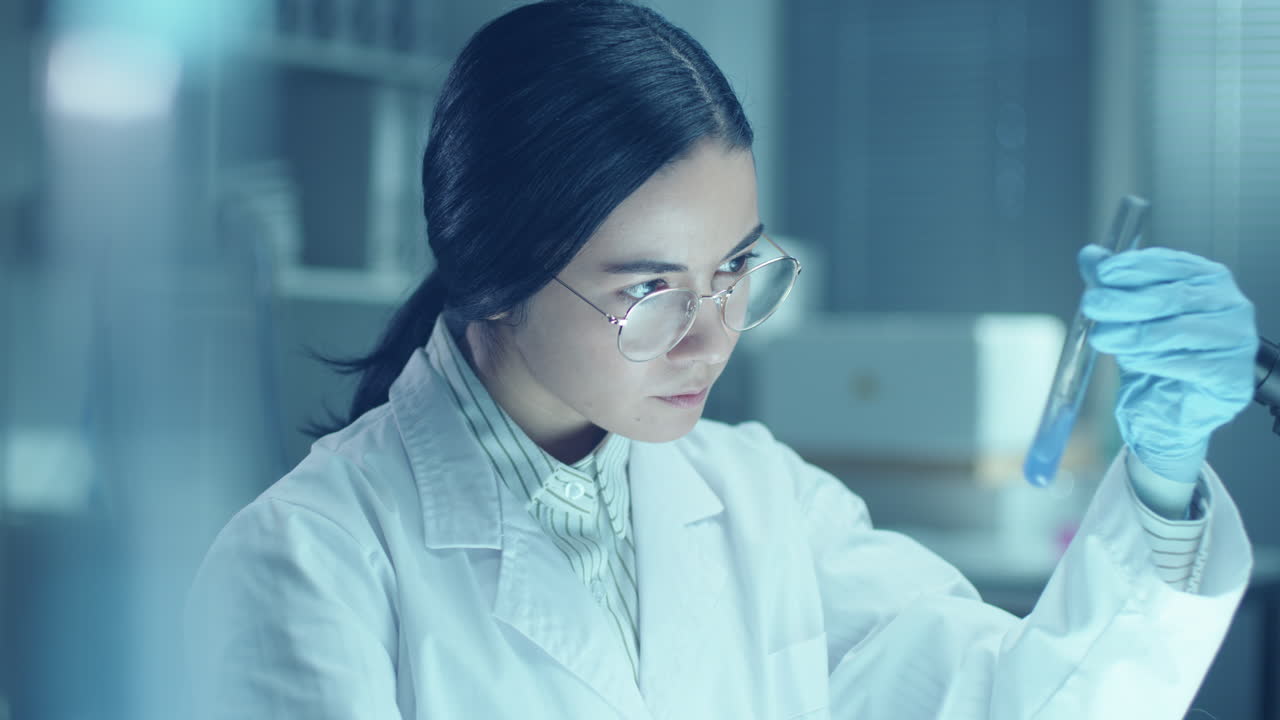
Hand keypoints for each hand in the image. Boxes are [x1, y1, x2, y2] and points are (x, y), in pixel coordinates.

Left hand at [1078, 245, 1257, 483]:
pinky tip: (1132, 360)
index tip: (1103, 272)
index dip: (1134, 266)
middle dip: (1125, 300)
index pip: (1171, 264)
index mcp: (1208, 279)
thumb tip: (1089, 255)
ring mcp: (1236, 338)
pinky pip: (1186, 364)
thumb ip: (1113, 283)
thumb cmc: (1158, 353)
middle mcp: (1230, 303)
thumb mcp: (1128, 313)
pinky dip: (1152, 361)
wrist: (1171, 405)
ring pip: (1176, 330)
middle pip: (1171, 297)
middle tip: (1093, 305)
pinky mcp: (1232, 374)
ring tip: (1104, 338)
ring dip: (1133, 334)